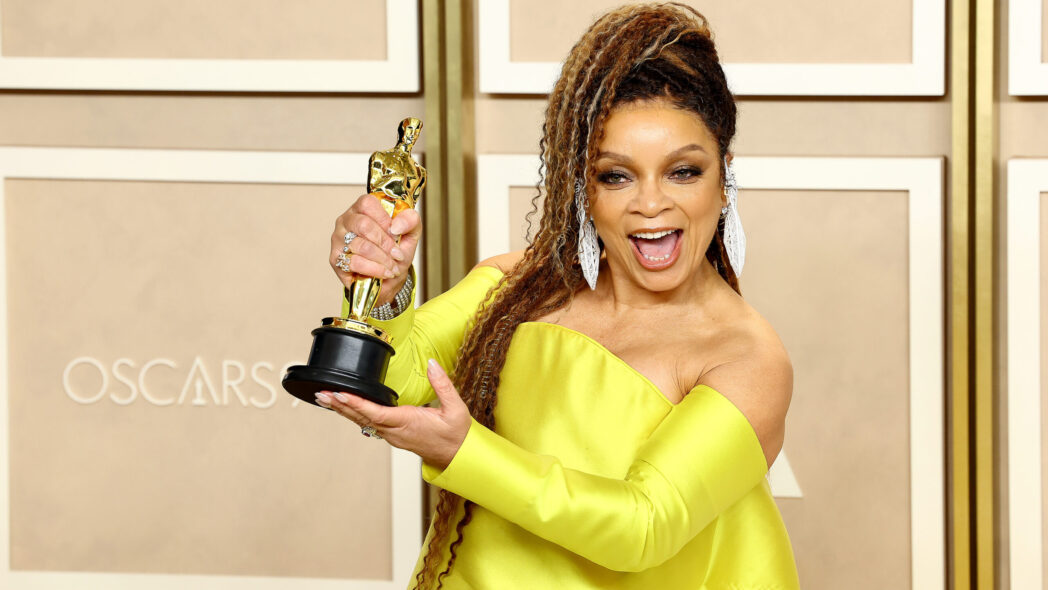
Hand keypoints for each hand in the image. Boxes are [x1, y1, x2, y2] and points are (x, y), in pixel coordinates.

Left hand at [315, 359, 470, 469]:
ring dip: (344, 411)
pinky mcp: (393, 436)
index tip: (340, 395)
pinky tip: (345, 408)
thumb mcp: (456, 408)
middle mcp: (396, 431)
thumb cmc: (456, 435)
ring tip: (326, 399)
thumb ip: (442, 384)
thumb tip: (432, 364)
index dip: (357, 404)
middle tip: (322, 394)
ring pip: (363, 422)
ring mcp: (393, 436)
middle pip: (362, 418)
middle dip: (340, 406)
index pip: (377, 413)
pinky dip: (354, 414)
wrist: (458, 457)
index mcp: (408, 422)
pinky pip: (369, 424)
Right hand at [330, 193, 421, 305]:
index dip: (384, 219)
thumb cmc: (396, 251)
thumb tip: (397, 225)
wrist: (390, 277)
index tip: (396, 233)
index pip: (368, 203)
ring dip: (383, 259)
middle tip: (397, 254)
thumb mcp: (410, 233)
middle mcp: (347, 220)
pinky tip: (383, 272)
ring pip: (361, 246)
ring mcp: (338, 239)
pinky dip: (374, 269)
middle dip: (385, 243)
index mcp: (362, 208)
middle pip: (363, 225)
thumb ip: (410, 221)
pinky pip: (355, 262)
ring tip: (393, 267)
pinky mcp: (335, 259)